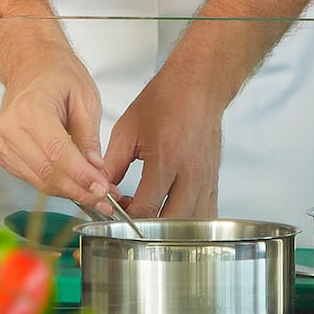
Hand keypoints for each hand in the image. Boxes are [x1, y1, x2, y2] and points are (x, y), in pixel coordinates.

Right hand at [0, 50, 109, 207]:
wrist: (30, 64)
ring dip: (68, 192)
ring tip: (94, 193)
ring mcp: (3, 142)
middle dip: (79, 190)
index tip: (102, 188)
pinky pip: (30, 178)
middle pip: (47, 173)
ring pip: (38, 181)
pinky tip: (72, 184)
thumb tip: (96, 170)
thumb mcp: (85, 98)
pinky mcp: (3, 153)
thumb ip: (89, 137)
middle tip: (104, 197)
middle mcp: (11, 128)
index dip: (81, 176)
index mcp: (31, 109)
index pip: (57, 154)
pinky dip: (53, 185)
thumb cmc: (57, 73)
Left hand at [105, 69, 223, 218]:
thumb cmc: (166, 100)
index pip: (146, 207)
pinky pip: (205, 213)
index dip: (126, 216)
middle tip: (131, 219)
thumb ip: (112, 163)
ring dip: (168, 228)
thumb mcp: (128, 128)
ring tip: (150, 216)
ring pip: (191, 224)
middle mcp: (190, 173)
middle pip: (171, 223)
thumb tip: (99, 188)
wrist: (199, 84)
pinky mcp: (214, 180)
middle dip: (147, 228)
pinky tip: (171, 212)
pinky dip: (187, 221)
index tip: (115, 212)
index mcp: (166, 159)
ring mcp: (206, 179)